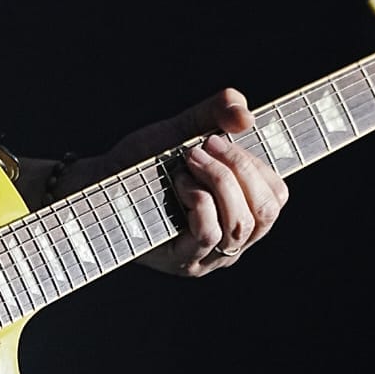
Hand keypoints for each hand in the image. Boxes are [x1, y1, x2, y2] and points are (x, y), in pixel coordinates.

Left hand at [69, 87, 287, 277]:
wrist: (97, 184)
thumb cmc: (142, 162)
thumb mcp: (182, 130)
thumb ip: (215, 114)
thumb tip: (244, 115)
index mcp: (241, 210)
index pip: (276, 196)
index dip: (256, 163)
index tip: (223, 137)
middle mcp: (232, 239)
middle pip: (265, 211)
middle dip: (239, 169)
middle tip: (202, 146)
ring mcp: (209, 254)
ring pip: (240, 224)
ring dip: (216, 181)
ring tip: (185, 161)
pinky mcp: (183, 259)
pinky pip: (210, 233)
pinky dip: (198, 200)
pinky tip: (178, 184)